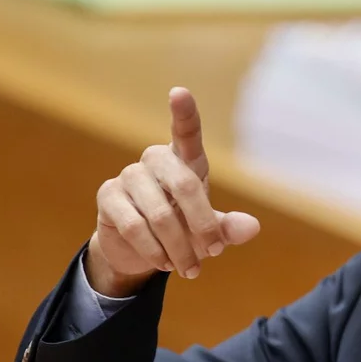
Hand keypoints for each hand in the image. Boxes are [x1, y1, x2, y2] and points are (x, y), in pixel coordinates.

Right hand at [87, 87, 259, 296]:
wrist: (141, 250)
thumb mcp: (210, 230)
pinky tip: (165, 263)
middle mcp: (156, 160)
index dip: (184, 113)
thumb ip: (228, 227)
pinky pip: (135, 226)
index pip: (186, 132)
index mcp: (185, 161)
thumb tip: (252, 227)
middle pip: (184, 185)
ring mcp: (129, 175)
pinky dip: (155, 251)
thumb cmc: (183, 228)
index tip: (180, 93)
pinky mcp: (108, 195)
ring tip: (190, 268)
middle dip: (203, 225)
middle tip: (214, 253)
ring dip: (179, 248)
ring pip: (159, 215)